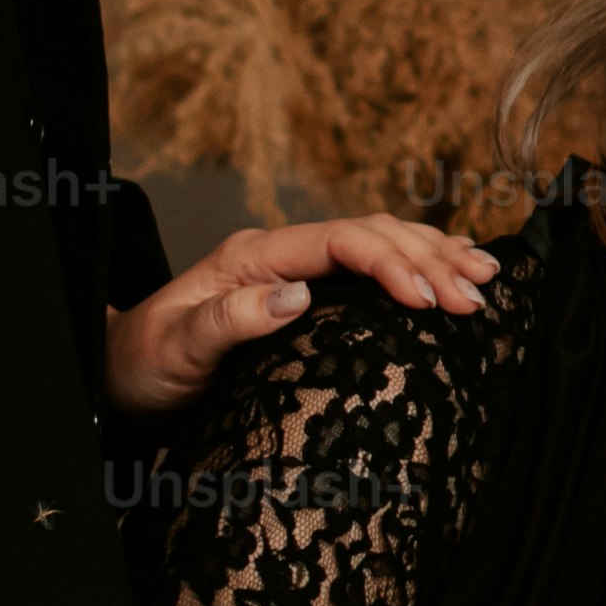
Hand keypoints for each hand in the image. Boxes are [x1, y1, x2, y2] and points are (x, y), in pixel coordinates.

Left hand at [105, 214, 502, 411]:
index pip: (340, 241)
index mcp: (255, 256)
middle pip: (371, 233)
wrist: (121, 373)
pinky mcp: (305, 291)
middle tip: (475, 297)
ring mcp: (294, 269)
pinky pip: (369, 267)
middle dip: (429, 258)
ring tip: (485, 276)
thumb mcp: (178, 349)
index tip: (429, 299)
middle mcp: (280, 254)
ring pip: (378, 242)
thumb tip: (297, 293)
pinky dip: (416, 266)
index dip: (391, 262)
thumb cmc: (146, 365)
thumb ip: (232, 321)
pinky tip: (450, 273)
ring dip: (433, 256)